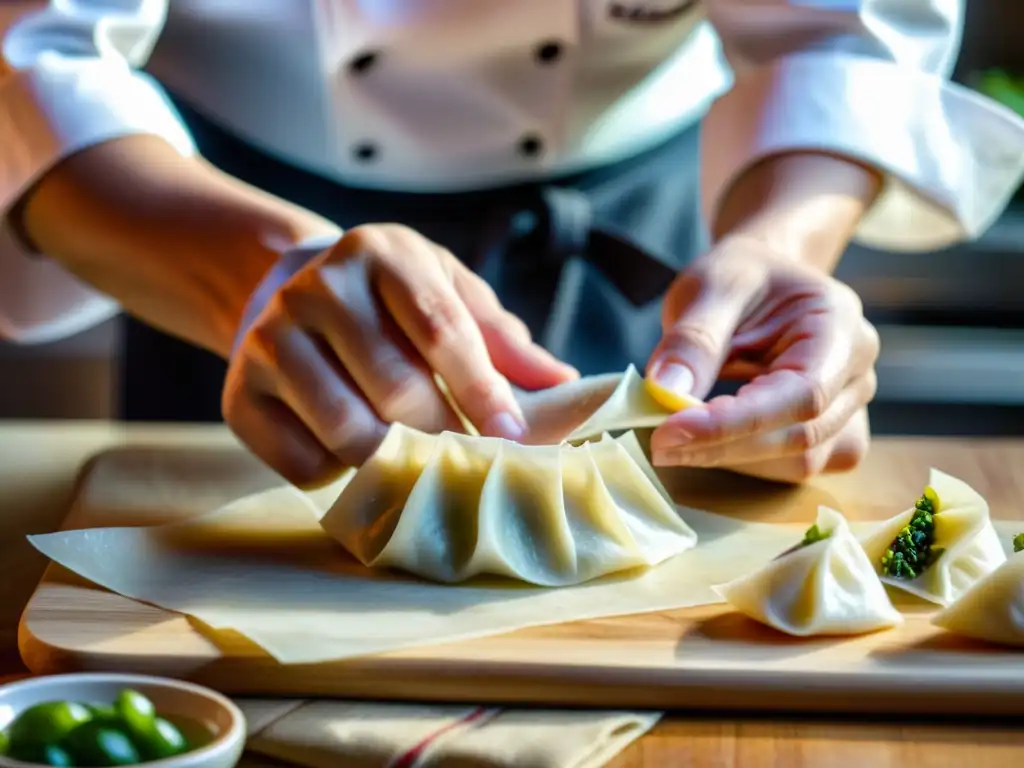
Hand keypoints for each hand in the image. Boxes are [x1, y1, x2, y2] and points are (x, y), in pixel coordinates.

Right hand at [224, 224, 576, 486]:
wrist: (287, 290)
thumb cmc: (390, 300)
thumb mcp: (448, 293)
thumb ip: (501, 337)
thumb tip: (564, 384)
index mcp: (382, 254)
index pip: (440, 327)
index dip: (481, 387)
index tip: (513, 435)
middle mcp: (318, 288)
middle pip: (395, 384)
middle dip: (442, 433)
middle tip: (469, 460)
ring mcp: (271, 338)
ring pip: (344, 426)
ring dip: (392, 461)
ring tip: (419, 465)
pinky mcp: (239, 389)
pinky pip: (298, 458)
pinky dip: (337, 474)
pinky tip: (354, 456)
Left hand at [647, 235, 878, 482]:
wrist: (764, 283)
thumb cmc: (742, 278)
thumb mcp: (710, 286)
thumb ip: (693, 338)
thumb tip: (667, 391)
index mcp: (841, 325)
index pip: (800, 393)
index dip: (735, 422)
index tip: (670, 431)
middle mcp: (857, 374)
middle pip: (800, 435)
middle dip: (722, 445)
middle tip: (658, 442)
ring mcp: (851, 411)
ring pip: (797, 462)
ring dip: (730, 457)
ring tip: (679, 431)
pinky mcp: (833, 437)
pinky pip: (793, 469)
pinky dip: (745, 461)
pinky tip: (710, 438)